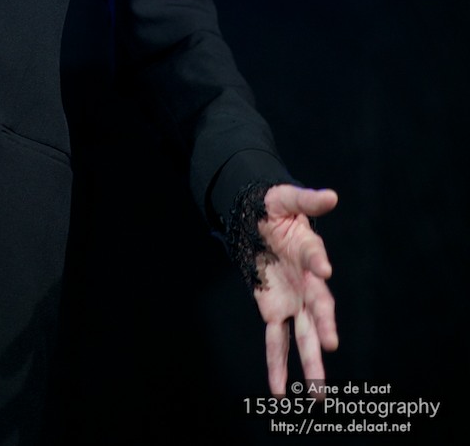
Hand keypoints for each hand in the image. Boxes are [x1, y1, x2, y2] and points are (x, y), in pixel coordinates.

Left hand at [254, 185, 338, 393]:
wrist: (258, 222)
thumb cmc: (276, 210)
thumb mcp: (286, 199)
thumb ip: (306, 200)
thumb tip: (330, 195)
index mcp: (310, 253)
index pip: (316, 258)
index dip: (318, 262)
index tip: (323, 268)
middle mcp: (308, 284)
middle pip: (319, 307)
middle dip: (325, 324)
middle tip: (331, 342)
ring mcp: (293, 301)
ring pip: (304, 336)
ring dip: (310, 363)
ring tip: (317, 392)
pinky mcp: (274, 311)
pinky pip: (276, 341)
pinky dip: (276, 365)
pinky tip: (278, 390)